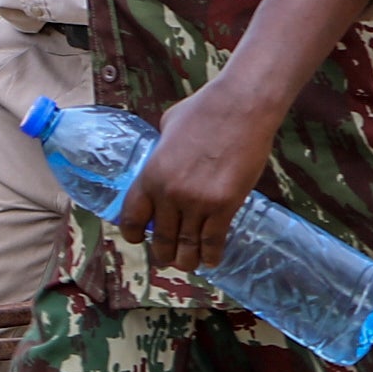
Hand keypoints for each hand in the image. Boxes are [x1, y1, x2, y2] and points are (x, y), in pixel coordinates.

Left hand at [115, 73, 278, 275]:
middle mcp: (169, 194)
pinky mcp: (225, 205)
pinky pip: (214, 240)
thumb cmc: (204, 109)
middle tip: (168, 259)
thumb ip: (161, 150)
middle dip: (163, 254)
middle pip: (161, 238)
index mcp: (150, 175)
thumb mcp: (167, 127)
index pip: (132, 218)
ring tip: (189, 264)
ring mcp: (197, 202)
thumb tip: (164, 159)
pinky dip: (211, 255)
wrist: (240, 107)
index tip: (139, 239)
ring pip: (187, 245)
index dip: (133, 234)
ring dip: (187, 260)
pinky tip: (211, 260)